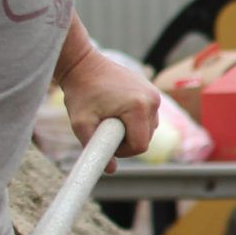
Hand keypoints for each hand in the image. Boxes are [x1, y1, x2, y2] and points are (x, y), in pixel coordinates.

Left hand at [57, 43, 157, 166]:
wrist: (84, 64)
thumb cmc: (81, 92)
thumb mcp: (81, 123)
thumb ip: (95, 148)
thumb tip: (111, 170)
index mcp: (139, 107)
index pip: (140, 145)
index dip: (123, 152)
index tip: (105, 142)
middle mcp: (152, 100)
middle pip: (146, 138)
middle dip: (127, 141)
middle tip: (105, 130)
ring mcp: (154, 94)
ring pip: (149, 128)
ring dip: (131, 131)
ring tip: (109, 119)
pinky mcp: (152, 91)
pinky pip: (148, 116)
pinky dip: (135, 120)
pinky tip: (117, 111)